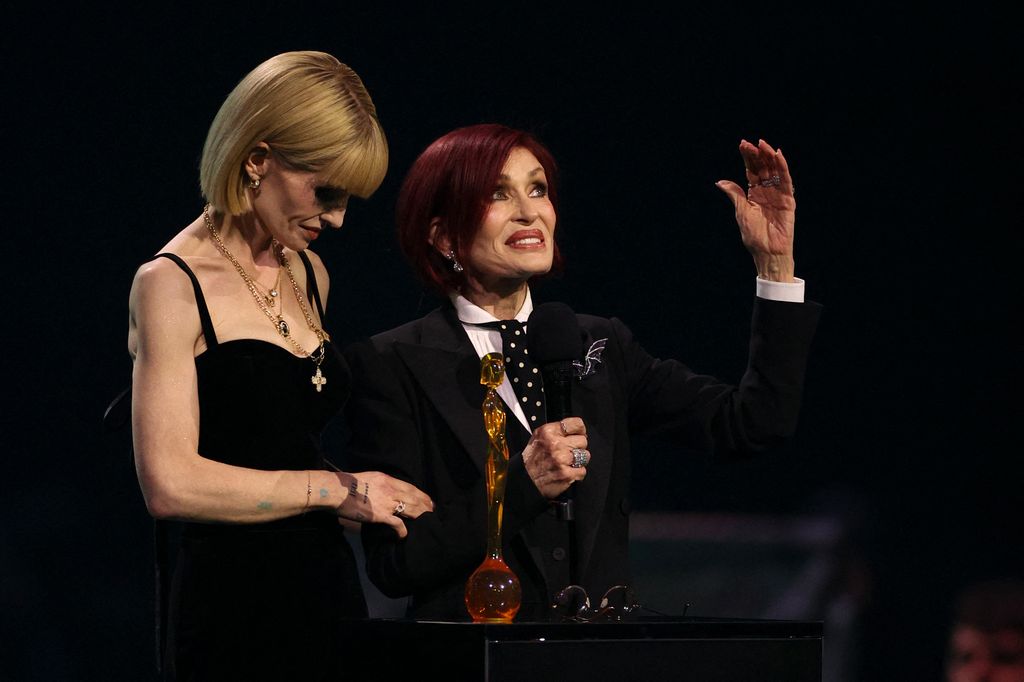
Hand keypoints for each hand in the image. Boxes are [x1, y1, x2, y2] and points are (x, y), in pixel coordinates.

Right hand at [334, 471, 432, 538]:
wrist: (337, 490)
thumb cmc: (348, 484)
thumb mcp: (369, 478)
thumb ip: (380, 484)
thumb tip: (384, 490)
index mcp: (388, 480)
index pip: (410, 487)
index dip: (421, 494)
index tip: (428, 500)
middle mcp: (391, 489)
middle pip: (414, 498)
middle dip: (426, 506)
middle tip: (433, 512)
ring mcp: (387, 502)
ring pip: (411, 509)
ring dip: (420, 516)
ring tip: (427, 523)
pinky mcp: (381, 515)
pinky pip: (397, 523)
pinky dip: (403, 530)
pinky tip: (405, 535)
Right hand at [522, 417, 588, 498]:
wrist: (525, 479)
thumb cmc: (532, 459)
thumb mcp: (539, 437)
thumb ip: (556, 431)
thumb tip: (576, 430)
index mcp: (548, 431)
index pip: (576, 424)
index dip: (580, 430)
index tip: (578, 435)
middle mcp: (555, 444)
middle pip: (583, 440)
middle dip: (578, 447)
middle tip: (568, 452)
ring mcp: (561, 459)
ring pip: (585, 455)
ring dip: (579, 460)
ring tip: (568, 463)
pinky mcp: (566, 474)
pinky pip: (582, 471)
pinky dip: (577, 473)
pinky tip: (567, 472)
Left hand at [716, 138, 795, 281]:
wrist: (767, 251)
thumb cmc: (753, 235)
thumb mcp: (741, 212)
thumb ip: (734, 194)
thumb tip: (720, 182)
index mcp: (754, 194)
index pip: (751, 171)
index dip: (748, 158)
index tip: (742, 145)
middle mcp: (767, 191)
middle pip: (763, 168)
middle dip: (757, 155)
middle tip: (751, 143)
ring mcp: (778, 194)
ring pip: (774, 171)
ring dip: (769, 157)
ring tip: (763, 145)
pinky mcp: (788, 200)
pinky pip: (786, 180)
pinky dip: (783, 167)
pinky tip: (778, 155)